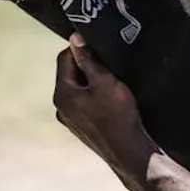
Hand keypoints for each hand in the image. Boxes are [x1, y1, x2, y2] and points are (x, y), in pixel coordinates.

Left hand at [53, 33, 159, 190]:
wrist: (129, 152)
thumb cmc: (117, 115)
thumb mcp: (104, 81)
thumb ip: (88, 59)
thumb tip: (74, 37)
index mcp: (62, 94)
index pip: (64, 58)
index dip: (80, 48)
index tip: (98, 47)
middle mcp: (60, 107)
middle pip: (69, 73)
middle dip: (86, 65)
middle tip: (107, 64)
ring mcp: (70, 119)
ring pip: (77, 89)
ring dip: (90, 81)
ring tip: (110, 81)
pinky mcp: (81, 127)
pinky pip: (83, 102)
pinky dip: (93, 96)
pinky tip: (109, 99)